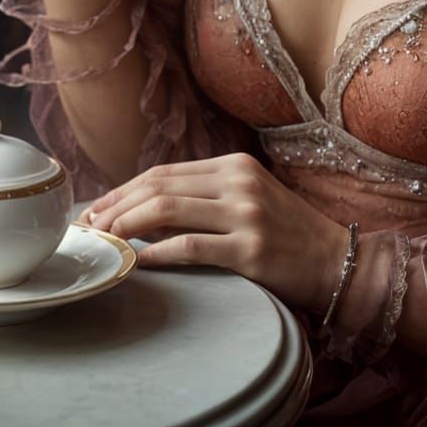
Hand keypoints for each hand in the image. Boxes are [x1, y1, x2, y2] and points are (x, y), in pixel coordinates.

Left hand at [82, 153, 348, 313]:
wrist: (336, 260)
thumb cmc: (287, 233)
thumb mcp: (248, 199)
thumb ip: (205, 198)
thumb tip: (145, 211)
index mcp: (234, 165)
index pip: (164, 172)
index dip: (124, 190)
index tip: (97, 209)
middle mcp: (238, 181)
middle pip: (159, 186)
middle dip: (116, 206)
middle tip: (89, 228)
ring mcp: (245, 214)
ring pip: (168, 210)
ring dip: (127, 226)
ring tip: (105, 243)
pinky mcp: (250, 249)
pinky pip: (189, 247)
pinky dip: (156, 253)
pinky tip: (137, 262)